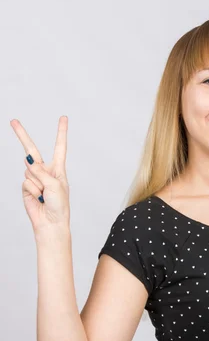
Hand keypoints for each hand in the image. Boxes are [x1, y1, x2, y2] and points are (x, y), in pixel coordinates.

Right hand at [10, 116, 70, 233]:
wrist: (51, 223)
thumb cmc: (59, 205)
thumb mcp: (56, 184)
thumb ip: (42, 171)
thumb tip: (28, 160)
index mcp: (58, 168)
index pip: (59, 146)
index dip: (61, 132)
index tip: (63, 117)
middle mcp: (45, 171)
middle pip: (32, 150)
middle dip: (21, 135)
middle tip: (13, 120)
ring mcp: (34, 179)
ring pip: (29, 170)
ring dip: (38, 184)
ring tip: (45, 195)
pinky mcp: (26, 187)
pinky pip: (26, 181)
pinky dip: (33, 190)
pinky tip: (39, 198)